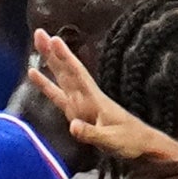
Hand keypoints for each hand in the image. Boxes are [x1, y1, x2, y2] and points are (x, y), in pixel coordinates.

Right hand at [27, 28, 177, 168]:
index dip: (65, 59)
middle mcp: (86, 97)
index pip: (77, 75)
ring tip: (37, 44)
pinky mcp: (78, 112)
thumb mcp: (111, 140)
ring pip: (62, 78)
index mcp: (94, 100)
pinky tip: (35, 74)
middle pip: (67, 71)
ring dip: (50, 62)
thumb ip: (91, 133)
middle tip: (39, 33)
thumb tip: (71, 126)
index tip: (54, 41)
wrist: (142, 146)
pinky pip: (59, 95)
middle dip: (53, 53)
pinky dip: (46, 84)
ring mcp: (81, 103)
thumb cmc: (130, 142)